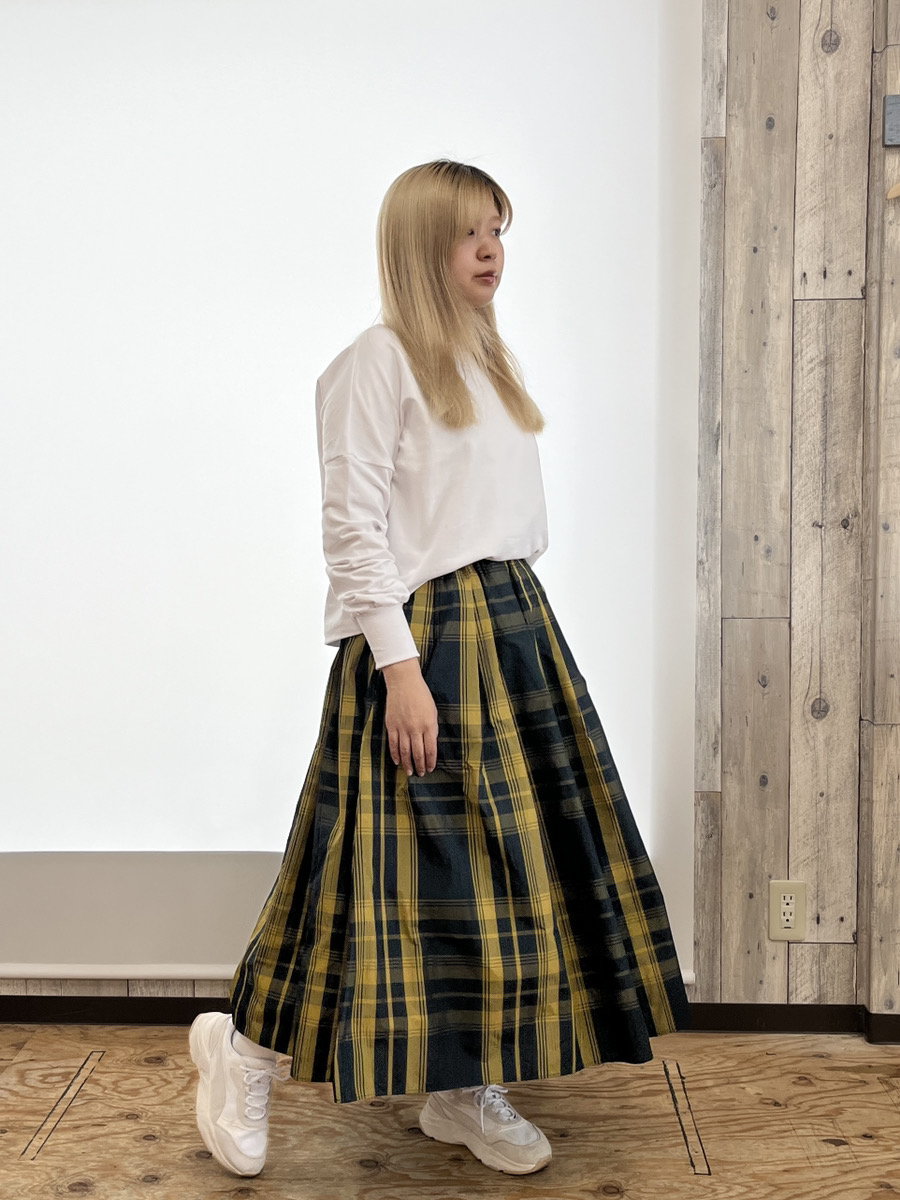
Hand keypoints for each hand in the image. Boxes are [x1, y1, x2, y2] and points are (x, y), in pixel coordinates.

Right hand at [381, 658, 438, 776]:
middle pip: (418, 753)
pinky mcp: (391, 725)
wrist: (404, 682)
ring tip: (409, 772)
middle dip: (420, 766)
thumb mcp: (432, 711)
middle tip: (421, 773)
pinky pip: (393, 744)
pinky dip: (395, 754)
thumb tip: (430, 743)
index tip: (430, 768)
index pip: (430, 749)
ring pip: (405, 751)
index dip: (430, 761)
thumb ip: (432, 728)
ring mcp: (402, 728)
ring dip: (407, 763)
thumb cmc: (421, 695)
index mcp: (428, 725)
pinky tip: (397, 761)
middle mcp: (415, 729)